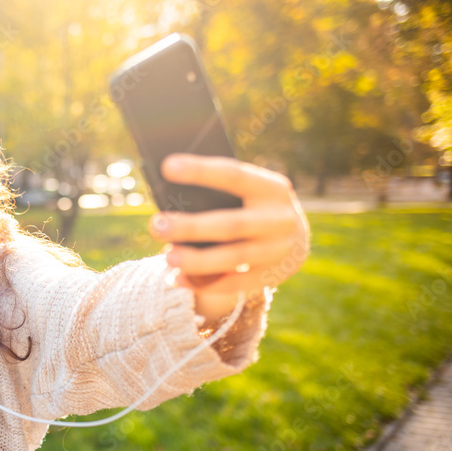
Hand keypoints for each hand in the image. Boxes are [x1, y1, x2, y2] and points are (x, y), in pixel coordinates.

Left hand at [147, 154, 309, 318]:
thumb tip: (170, 198)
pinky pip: (234, 284)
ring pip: (233, 258)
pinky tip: (178, 278)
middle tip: (157, 225)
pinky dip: (204, 283)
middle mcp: (279, 219)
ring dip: (197, 260)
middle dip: (191, 227)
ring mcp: (277, 250)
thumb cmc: (253, 206)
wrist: (294, 239)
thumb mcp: (249, 191)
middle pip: (231, 224)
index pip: (234, 175)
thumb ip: (220, 192)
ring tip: (168, 256)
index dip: (201, 171)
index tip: (167, 166)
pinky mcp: (270, 276)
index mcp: (272, 188)